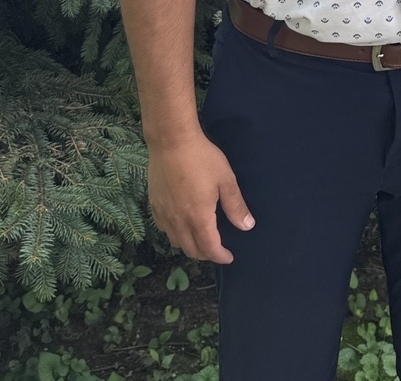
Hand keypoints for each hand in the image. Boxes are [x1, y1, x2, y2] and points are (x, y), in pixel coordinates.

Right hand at [148, 131, 253, 263]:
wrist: (171, 142)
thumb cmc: (202, 158)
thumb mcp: (226, 180)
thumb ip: (235, 206)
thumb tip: (247, 227)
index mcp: (198, 217)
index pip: (209, 248)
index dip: (220, 256)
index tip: (229, 257)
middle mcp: (178, 221)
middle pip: (191, 250)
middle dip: (206, 254)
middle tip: (217, 249)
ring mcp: (163, 214)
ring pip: (176, 242)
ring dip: (190, 246)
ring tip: (201, 240)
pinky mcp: (154, 205)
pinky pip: (164, 230)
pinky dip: (176, 235)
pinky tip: (182, 226)